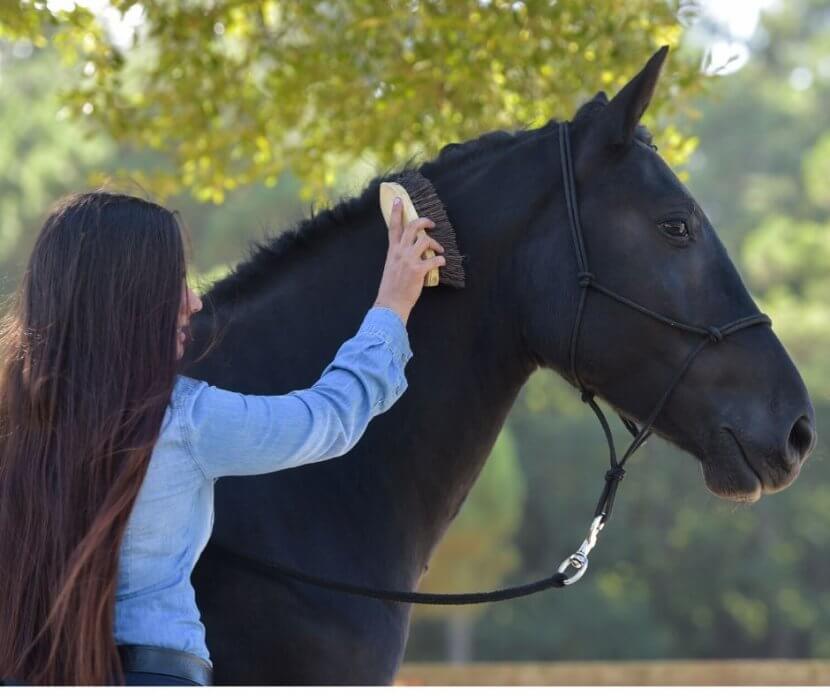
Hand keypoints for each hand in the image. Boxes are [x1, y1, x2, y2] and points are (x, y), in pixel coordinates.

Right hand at [374, 196, 445, 325]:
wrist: (391, 303)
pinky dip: (441, 260)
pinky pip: (434, 259)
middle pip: (412, 227)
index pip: (393, 227)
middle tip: (431, 224)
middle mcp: (400, 252)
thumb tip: (412, 250)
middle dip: (424, 221)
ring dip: (436, 244)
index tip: (399, 200)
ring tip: (439, 250)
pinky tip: (441, 263)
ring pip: (425, 241)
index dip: (396, 212)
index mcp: (392, 251)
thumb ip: (399, 255)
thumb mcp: (391, 266)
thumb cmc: (392, 287)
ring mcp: (409, 261)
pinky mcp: (418, 270)